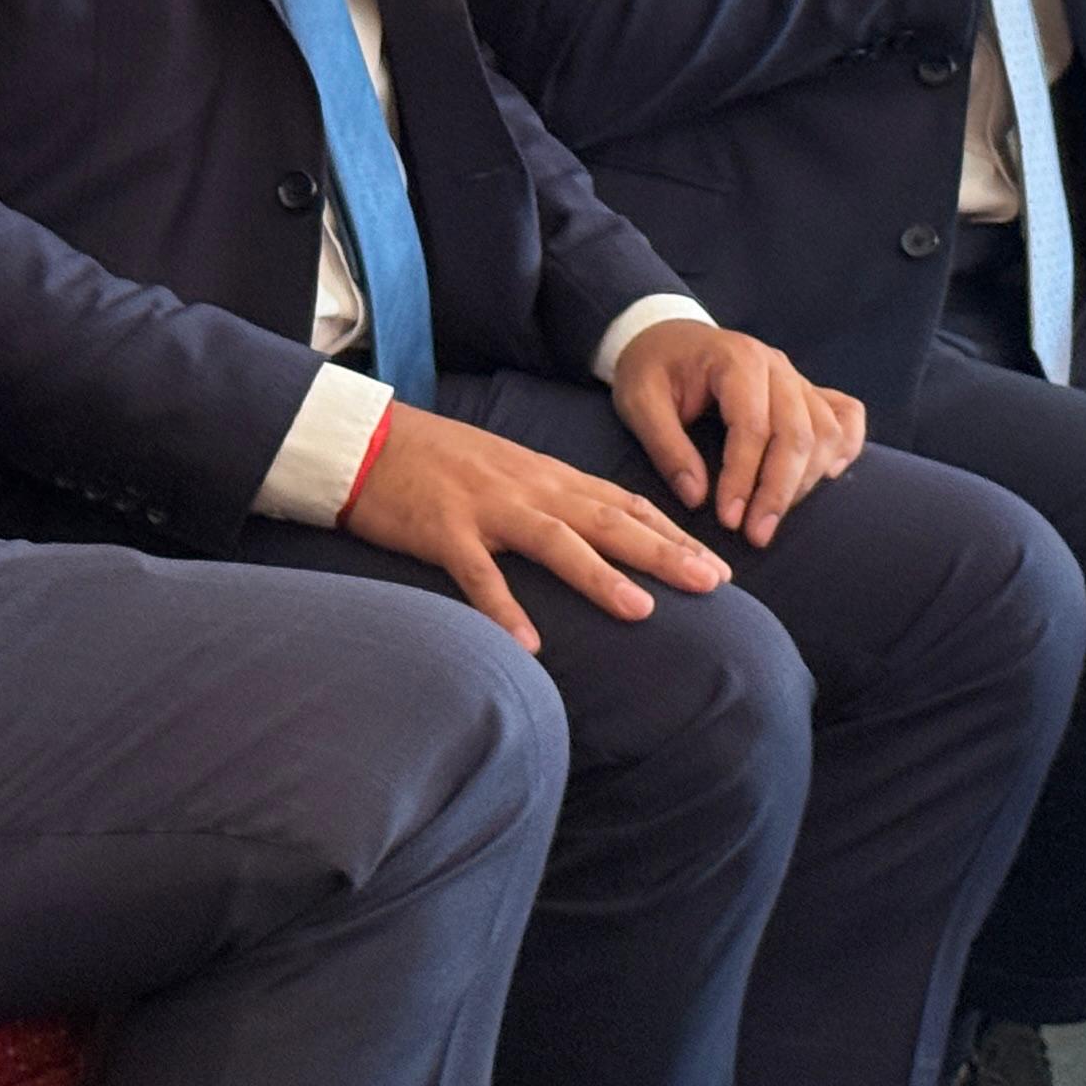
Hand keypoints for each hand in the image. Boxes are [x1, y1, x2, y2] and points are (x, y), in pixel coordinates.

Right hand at [338, 406, 732, 650]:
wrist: (368, 441)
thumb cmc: (437, 461)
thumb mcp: (507, 471)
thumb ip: (551, 498)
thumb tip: (597, 531)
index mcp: (546, 476)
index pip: (623, 503)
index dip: (673, 534)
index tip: (717, 564)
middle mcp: (527, 488)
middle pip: (607, 520)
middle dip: (664, 551)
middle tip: (714, 583)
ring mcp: (487, 508)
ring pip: (555, 540)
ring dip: (600, 576)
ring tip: (642, 610)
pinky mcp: (443, 530)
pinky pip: (479, 573)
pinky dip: (504, 608)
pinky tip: (528, 644)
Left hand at [608, 318, 867, 548]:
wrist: (666, 337)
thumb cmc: (651, 369)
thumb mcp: (639, 403)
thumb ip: (666, 448)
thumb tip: (697, 498)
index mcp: (735, 359)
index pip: (753, 426)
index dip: (743, 478)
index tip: (729, 519)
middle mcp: (776, 366)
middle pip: (797, 434)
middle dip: (779, 492)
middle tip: (756, 535)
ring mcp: (796, 377)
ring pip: (825, 432)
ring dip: (806, 481)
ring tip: (773, 517)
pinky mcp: (807, 391)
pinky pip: (846, 416)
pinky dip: (845, 448)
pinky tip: (824, 478)